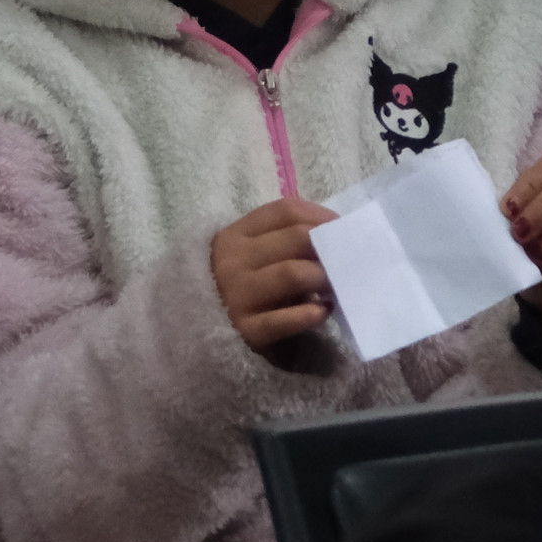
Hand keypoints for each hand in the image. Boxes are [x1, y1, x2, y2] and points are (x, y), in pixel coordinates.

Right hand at [209, 194, 338, 350]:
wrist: (193, 330)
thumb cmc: (235, 287)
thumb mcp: (248, 256)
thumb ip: (280, 242)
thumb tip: (334, 235)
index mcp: (235, 234)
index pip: (285, 210)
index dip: (321, 215)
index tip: (343, 227)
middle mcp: (234, 260)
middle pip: (295, 238)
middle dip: (329, 246)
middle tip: (348, 258)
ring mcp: (238, 295)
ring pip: (293, 273)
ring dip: (322, 276)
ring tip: (336, 284)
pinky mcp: (246, 330)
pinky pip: (285, 319)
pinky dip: (311, 314)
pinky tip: (324, 311)